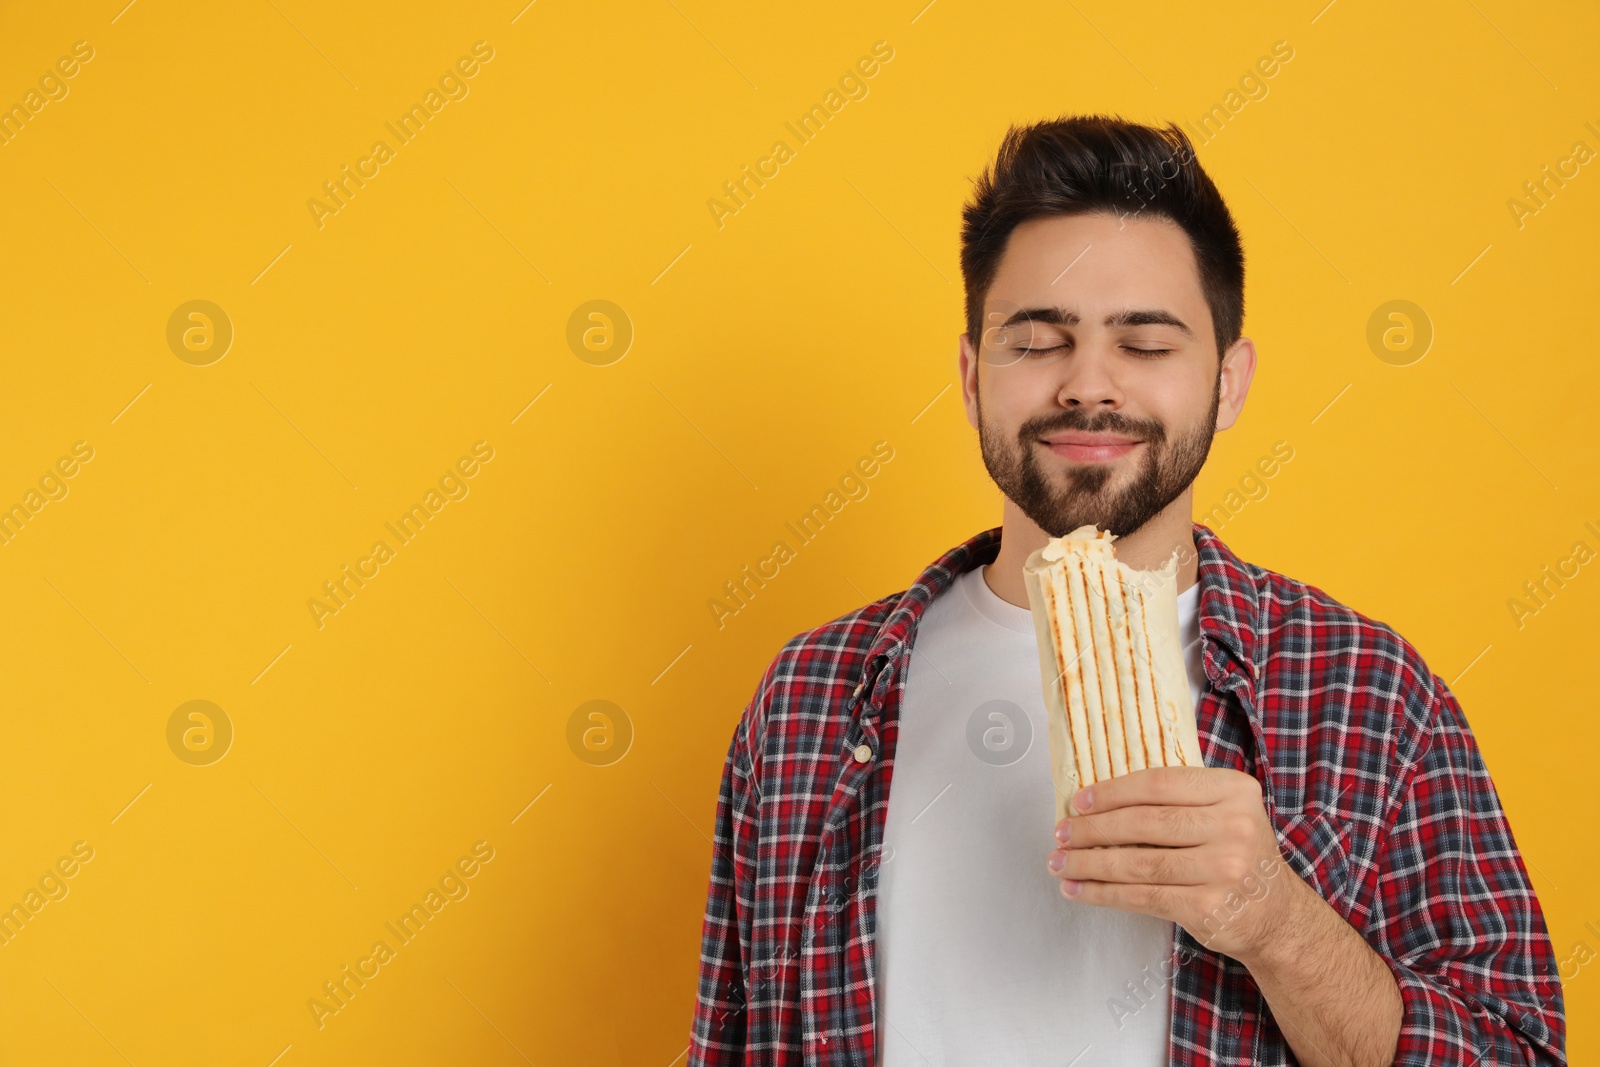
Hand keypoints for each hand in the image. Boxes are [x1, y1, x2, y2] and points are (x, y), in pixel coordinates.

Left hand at [1044, 765, 1312, 963]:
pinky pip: (1143, 896)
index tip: (1079, 801)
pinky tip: (1080, 890)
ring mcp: (1224, 869)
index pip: (1159, 783)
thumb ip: (1177, 800)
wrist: (1277, 915)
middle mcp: (1234, 826)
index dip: (1112, 792)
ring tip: (1060, 863)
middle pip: (1144, 822)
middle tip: (1061, 833)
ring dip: (1090, 864)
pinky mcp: (1208, 907)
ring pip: (1139, 863)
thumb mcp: (1223, 813)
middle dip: (1093, 829)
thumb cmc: (1237, 856)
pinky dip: (1104, 893)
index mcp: (1234, 790)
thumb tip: (1098, 801)